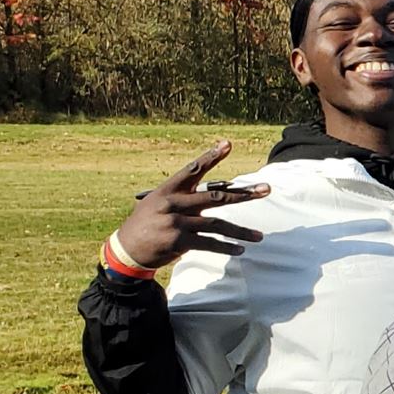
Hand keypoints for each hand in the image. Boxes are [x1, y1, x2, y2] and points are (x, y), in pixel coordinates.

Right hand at [112, 140, 267, 269]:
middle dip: (244, 194)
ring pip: (217, 224)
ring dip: (240, 231)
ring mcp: (176, 222)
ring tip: (259, 236)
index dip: (211, 157)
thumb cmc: (147, 223)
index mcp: (168, 190)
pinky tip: (240, 249)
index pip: (193, 170)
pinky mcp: (178, 241)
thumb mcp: (159, 203)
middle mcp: (174, 203)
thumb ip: (185, 198)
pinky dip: (226, 247)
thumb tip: (218, 194)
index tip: (227, 144)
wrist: (126, 249)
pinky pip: (209, 243)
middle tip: (267, 189)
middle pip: (215, 196)